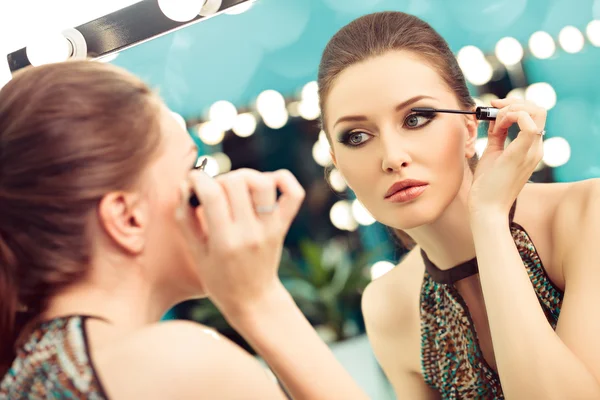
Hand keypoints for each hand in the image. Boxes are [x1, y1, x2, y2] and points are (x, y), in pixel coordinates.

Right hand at [176, 168, 304, 318]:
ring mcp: (270, 228)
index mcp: (224, 242)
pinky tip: (266, 182)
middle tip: (214, 191)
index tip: (194, 181)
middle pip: (236, 182)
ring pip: (263, 182)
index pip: (212, 194)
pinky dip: (282, 179)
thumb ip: (185, 219)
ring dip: (246, 176)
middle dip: (220, 178)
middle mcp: (250, 233)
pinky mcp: (283, 226)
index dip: (197, 179)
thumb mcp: (196, 254)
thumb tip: (185, 185)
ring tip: (236, 187)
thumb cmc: (218, 279)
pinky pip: (293, 193)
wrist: (253, 300)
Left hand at [468, 98, 546, 217]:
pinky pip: (528, 124)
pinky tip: (498, 126)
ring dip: (512, 109)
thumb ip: (497, 136)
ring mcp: (531, 151)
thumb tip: (495, 120)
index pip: (533, 115)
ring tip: (495, 121)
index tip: (493, 108)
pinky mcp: (521, 154)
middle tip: (493, 108)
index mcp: (530, 148)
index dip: (514, 105)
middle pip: (538, 109)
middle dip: (514, 102)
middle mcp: (535, 148)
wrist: (486, 208)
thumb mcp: (492, 153)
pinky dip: (512, 117)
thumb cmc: (487, 185)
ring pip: (536, 112)